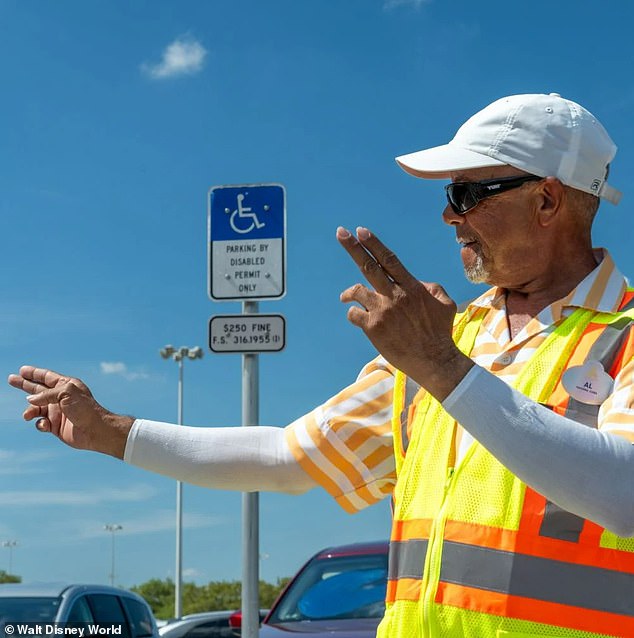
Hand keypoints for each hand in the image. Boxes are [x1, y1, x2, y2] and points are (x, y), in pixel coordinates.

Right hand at [7, 366, 133, 457]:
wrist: (95, 430)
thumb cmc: (84, 408)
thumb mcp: (66, 393)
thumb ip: (46, 394)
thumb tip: (30, 400)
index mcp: (66, 386)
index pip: (47, 377)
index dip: (34, 373)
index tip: (22, 370)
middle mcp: (61, 397)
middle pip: (38, 389)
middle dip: (24, 384)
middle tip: (11, 379)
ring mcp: (58, 412)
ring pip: (36, 408)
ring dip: (30, 410)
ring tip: (28, 415)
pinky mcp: (56, 426)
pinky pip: (41, 423)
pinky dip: (39, 424)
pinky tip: (45, 425)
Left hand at [337, 227, 472, 400]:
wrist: (434, 360)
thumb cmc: (440, 331)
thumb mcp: (444, 302)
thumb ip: (429, 286)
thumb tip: (415, 281)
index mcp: (411, 287)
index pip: (389, 259)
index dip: (374, 244)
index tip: (361, 231)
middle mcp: (394, 296)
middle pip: (369, 266)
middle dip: (353, 247)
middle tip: (340, 232)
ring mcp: (382, 311)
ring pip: (357, 291)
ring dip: (349, 293)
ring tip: (345, 297)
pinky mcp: (373, 328)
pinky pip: (354, 315)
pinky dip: (354, 314)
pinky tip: (359, 318)